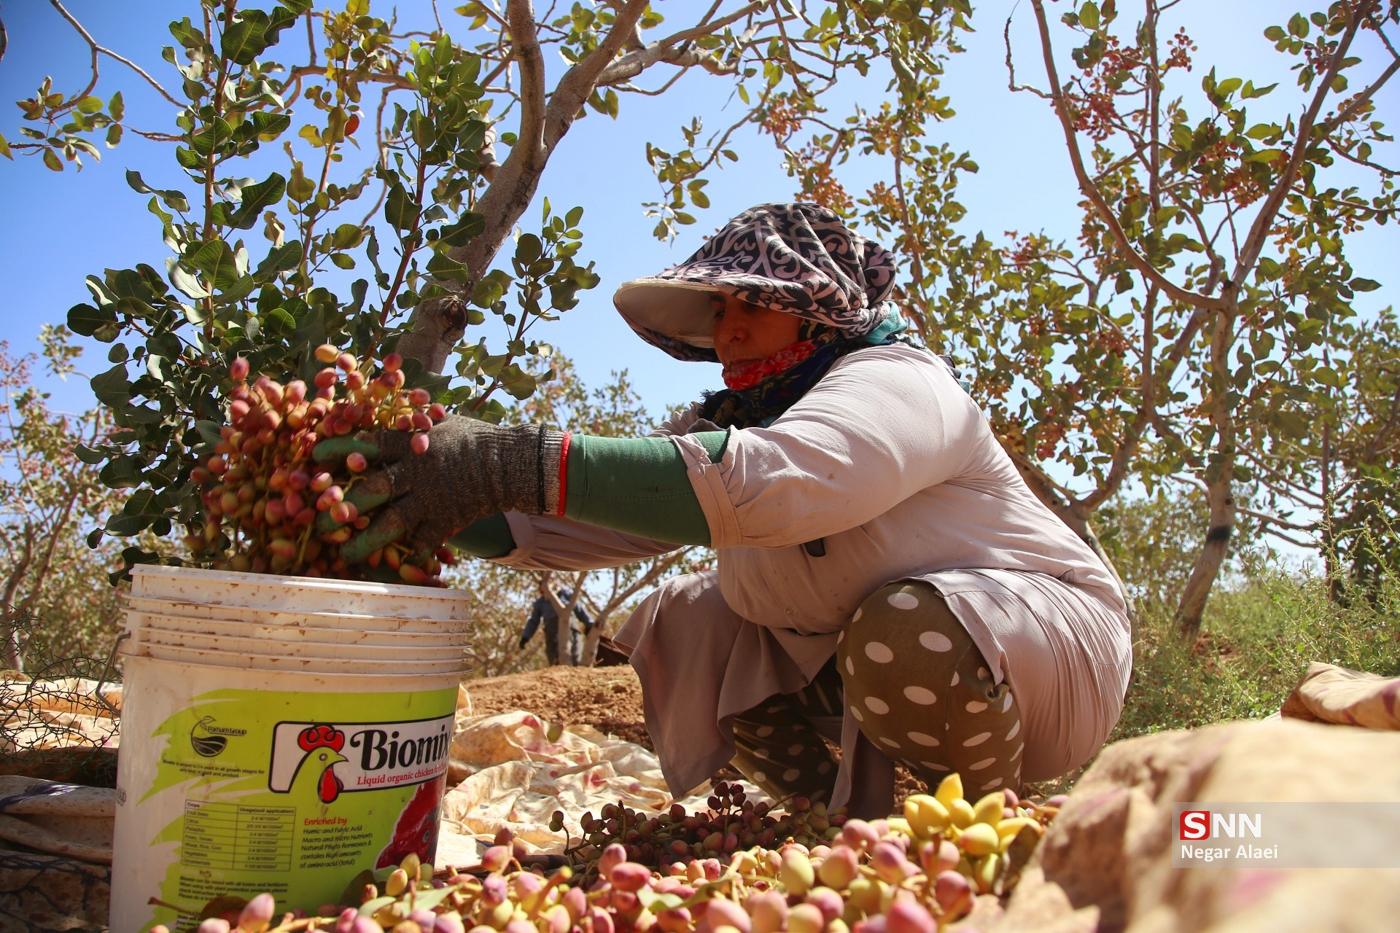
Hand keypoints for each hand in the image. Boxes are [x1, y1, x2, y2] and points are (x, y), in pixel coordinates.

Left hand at [314, 415, 564, 561]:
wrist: (511, 462)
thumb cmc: (475, 438)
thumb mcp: (442, 421)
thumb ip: (414, 422)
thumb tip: (391, 408)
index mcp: (411, 444)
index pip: (368, 444)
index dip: (338, 449)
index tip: (313, 453)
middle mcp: (415, 473)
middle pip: (371, 489)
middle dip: (342, 503)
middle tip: (317, 515)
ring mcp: (430, 499)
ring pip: (390, 523)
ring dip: (365, 540)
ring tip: (344, 552)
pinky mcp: (446, 520)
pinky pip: (423, 542)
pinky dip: (410, 556)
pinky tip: (395, 567)